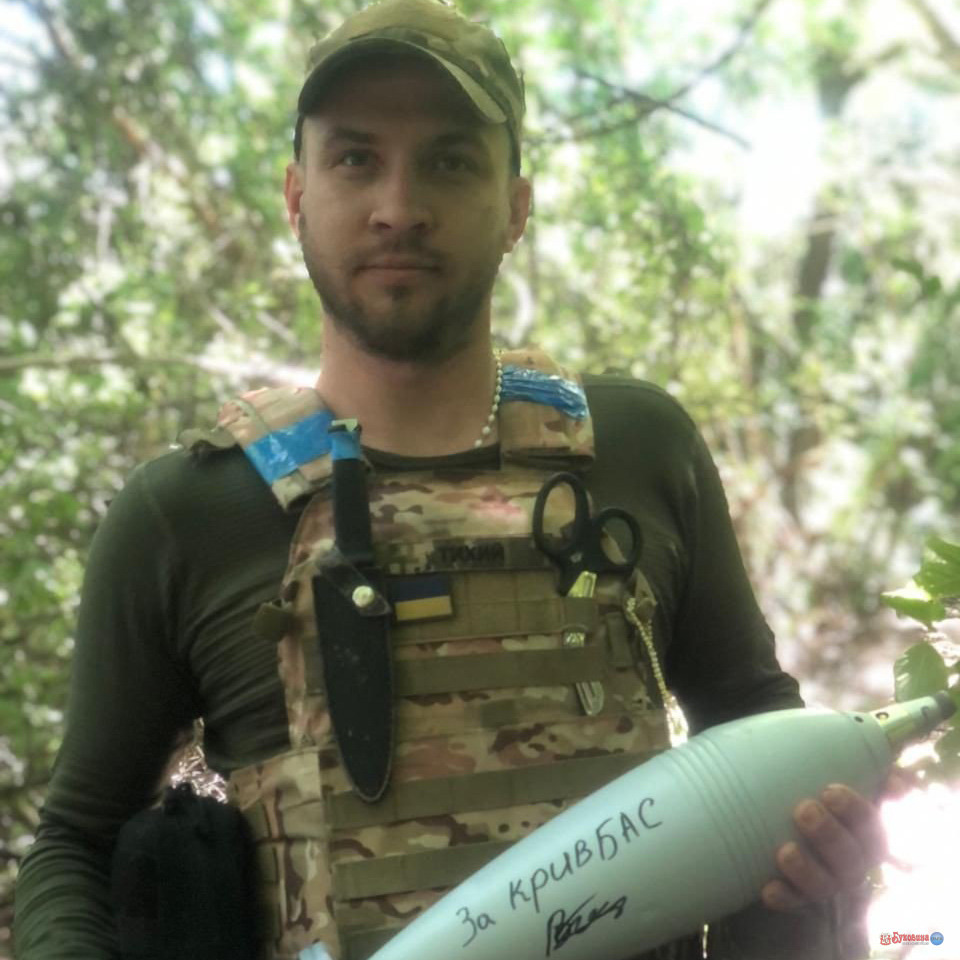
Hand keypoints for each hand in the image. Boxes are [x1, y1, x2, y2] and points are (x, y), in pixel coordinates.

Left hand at [760, 771, 913, 911]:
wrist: (804, 840)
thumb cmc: (830, 806)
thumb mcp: (852, 788)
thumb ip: (875, 776)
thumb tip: (899, 783)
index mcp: (867, 837)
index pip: (871, 827)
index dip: (854, 811)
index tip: (829, 791)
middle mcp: (852, 865)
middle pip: (849, 858)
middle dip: (828, 835)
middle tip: (804, 810)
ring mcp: (827, 885)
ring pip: (824, 885)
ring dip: (806, 870)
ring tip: (785, 851)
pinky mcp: (800, 899)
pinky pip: (793, 903)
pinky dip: (783, 897)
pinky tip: (768, 889)